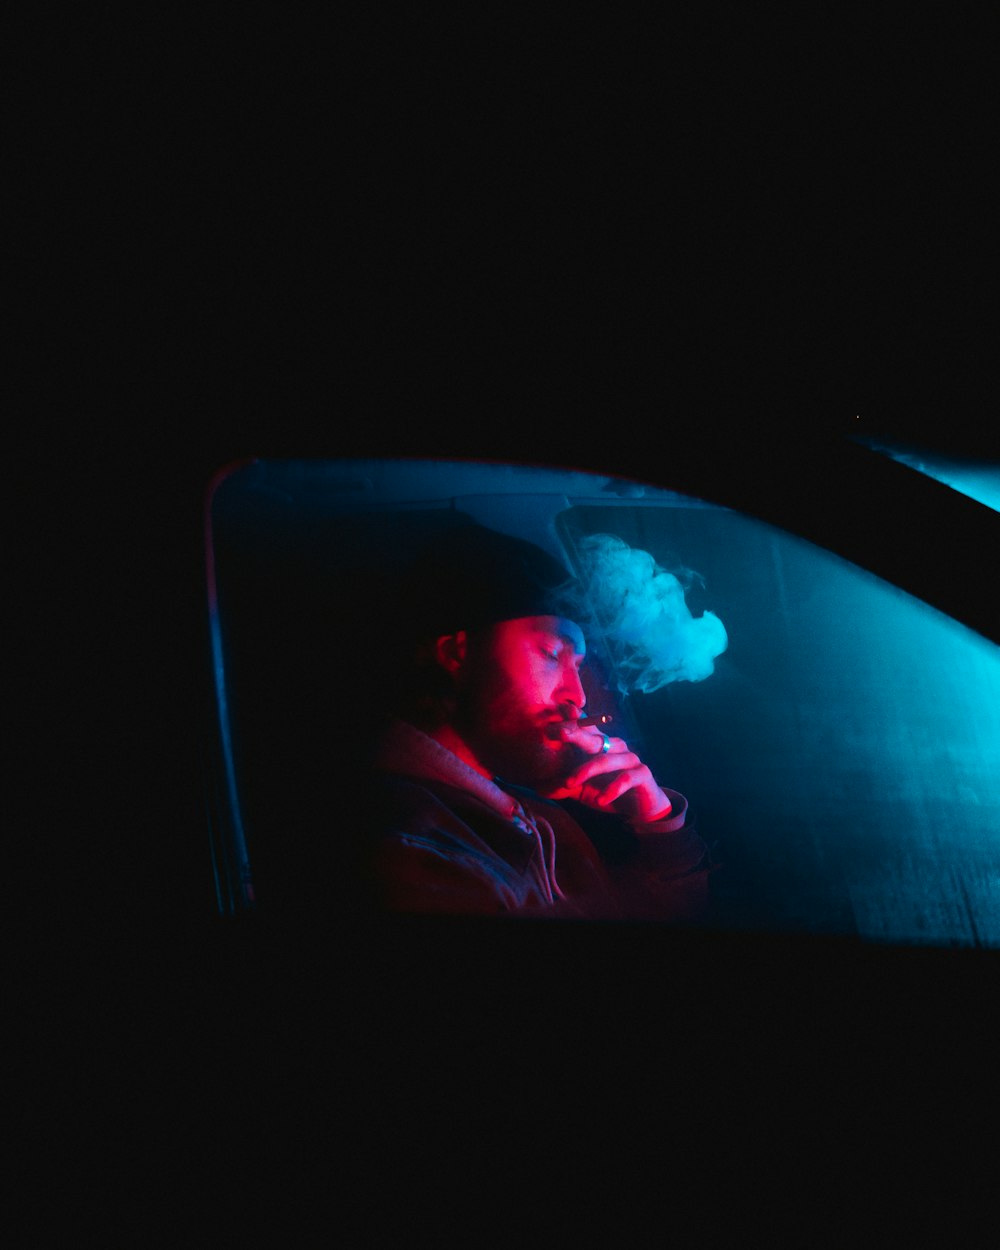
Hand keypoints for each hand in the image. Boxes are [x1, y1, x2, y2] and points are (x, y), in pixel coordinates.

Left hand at [539, 724, 672, 824]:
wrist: (641, 808)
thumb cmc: (608, 792)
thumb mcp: (583, 789)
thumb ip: (564, 786)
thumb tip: (539, 788)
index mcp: (600, 745)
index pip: (584, 728)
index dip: (570, 721)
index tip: (553, 717)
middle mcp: (614, 746)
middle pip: (593, 737)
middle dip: (575, 733)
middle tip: (558, 733)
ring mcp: (629, 758)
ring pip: (606, 760)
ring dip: (586, 771)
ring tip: (568, 783)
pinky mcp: (642, 774)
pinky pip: (626, 778)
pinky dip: (612, 789)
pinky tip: (601, 800)